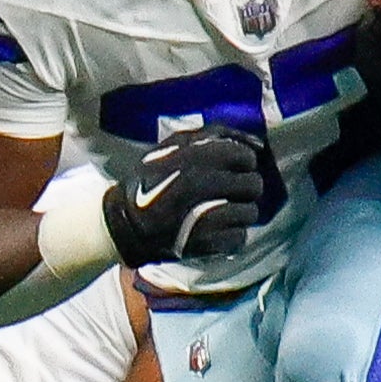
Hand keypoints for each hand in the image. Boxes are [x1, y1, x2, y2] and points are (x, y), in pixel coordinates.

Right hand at [102, 124, 269, 266]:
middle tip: (231, 192)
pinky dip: (232, 236)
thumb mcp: (173, 146)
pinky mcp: (204, 244)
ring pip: (250, 212)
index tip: (233, 167)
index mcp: (193, 158)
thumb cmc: (152, 181)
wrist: (124, 225)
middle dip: (245, 188)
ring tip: (224, 213)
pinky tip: (217, 231)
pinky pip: (240, 237)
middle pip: (252, 185)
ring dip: (241, 213)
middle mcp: (200, 185)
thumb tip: (256, 144)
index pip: (243, 155)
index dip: (243, 162)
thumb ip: (215, 136)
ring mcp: (202, 216)